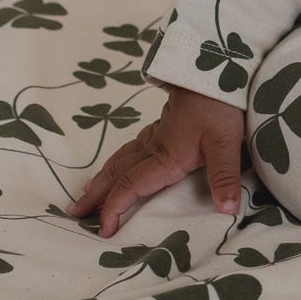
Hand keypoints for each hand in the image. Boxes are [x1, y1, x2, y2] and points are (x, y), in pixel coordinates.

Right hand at [65, 85, 244, 237]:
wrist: (215, 69)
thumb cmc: (219, 107)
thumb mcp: (225, 144)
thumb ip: (224, 178)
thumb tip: (226, 211)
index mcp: (165, 157)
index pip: (130, 187)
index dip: (114, 208)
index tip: (103, 230)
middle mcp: (154, 147)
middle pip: (118, 173)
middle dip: (96, 194)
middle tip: (74, 212)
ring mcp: (158, 133)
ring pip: (122, 157)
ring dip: (103, 176)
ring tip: (87, 190)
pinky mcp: (165, 123)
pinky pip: (133, 146)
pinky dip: (119, 158)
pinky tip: (121, 159)